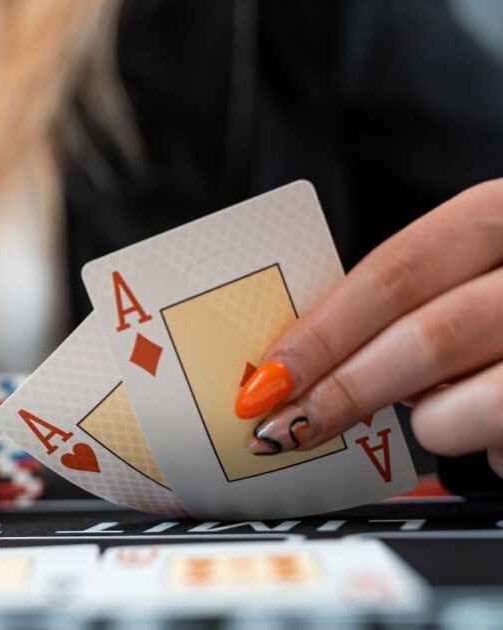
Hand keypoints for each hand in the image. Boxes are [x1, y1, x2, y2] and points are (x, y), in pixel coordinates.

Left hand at [235, 179, 502, 475]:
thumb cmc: (499, 298)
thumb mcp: (469, 271)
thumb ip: (407, 302)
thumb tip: (301, 363)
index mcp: (497, 215)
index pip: (394, 272)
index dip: (322, 331)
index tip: (266, 380)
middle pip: (428, 336)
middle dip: (344, 393)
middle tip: (286, 429)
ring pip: (469, 402)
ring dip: (431, 422)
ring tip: (437, 414)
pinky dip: (492, 449)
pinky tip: (500, 435)